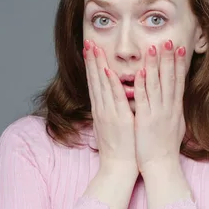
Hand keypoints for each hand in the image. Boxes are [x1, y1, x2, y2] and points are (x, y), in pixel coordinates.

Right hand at [83, 40, 137, 173]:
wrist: (119, 167)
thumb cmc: (119, 148)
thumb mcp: (112, 125)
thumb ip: (111, 111)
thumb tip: (111, 100)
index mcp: (101, 109)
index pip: (95, 82)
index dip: (92, 65)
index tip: (90, 50)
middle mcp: (102, 109)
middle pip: (94, 80)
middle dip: (91, 60)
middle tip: (88, 41)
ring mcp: (108, 113)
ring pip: (102, 85)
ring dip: (98, 66)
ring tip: (94, 48)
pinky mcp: (118, 119)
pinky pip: (114, 98)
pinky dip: (111, 85)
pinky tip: (108, 71)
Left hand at [133, 39, 187, 173]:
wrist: (161, 166)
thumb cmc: (165, 147)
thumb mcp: (175, 125)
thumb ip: (174, 109)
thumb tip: (177, 98)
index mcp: (175, 108)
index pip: (178, 81)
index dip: (179, 64)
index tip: (179, 48)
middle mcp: (169, 108)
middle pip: (170, 79)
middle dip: (169, 58)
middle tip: (169, 41)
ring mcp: (158, 113)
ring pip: (156, 85)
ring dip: (155, 66)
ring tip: (153, 48)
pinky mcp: (145, 120)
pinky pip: (143, 99)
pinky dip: (142, 85)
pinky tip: (140, 72)